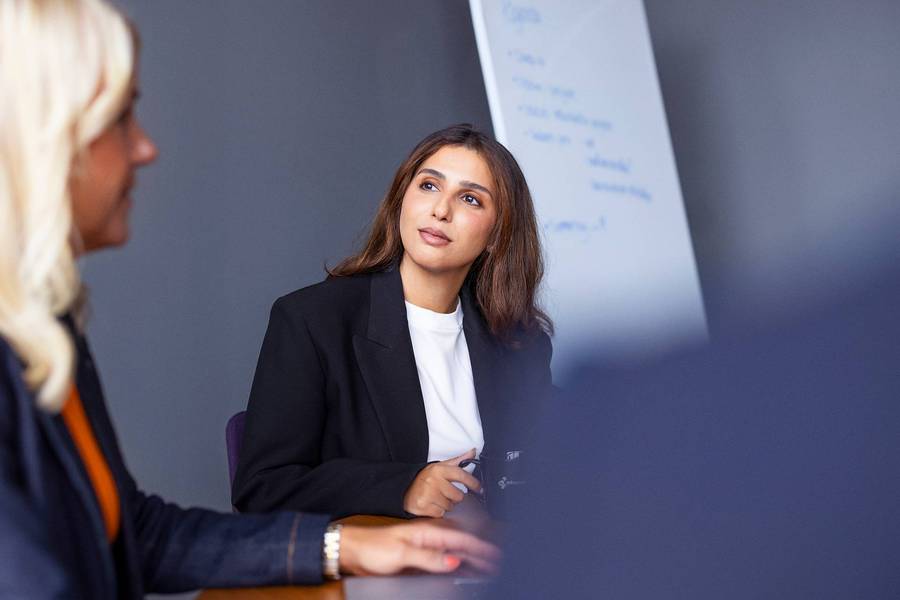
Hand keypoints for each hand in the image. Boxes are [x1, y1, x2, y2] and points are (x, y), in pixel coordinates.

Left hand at [338, 521, 499, 575]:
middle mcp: (429, 537)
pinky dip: (458, 564)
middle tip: (498, 564)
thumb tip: (454, 560)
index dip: (482, 548)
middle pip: (462, 546)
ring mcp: (425, 546)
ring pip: (455, 552)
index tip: (496, 555)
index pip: (462, 540)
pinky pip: (445, 560)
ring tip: (487, 568)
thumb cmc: (373, 547)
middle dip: (481, 554)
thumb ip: (430, 557)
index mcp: (428, 531)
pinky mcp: (420, 557)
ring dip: (471, 559)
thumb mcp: (403, 553)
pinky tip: (463, 570)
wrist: (354, 551)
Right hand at [403, 449, 480, 516]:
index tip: (479, 488)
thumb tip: (473, 452)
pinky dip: (438, 512)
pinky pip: (441, 514)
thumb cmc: (425, 478)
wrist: (404, 488)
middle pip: (458, 495)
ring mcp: (428, 494)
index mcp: (439, 469)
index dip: (473, 483)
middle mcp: (433, 481)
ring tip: (437, 498)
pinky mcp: (423, 507)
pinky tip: (432, 505)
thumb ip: (458, 460)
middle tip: (446, 493)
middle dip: (455, 497)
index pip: (461, 475)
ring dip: (446, 505)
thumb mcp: (440, 466)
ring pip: (450, 506)